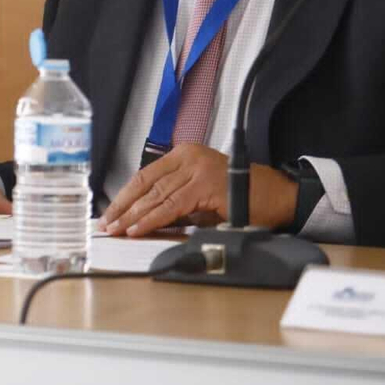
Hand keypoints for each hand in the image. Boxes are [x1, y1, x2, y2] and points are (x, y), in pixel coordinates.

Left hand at [99, 143, 296, 236]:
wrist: (278, 196)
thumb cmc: (242, 195)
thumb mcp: (200, 196)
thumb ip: (174, 203)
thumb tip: (144, 219)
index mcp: (184, 155)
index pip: (144, 176)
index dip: (124, 196)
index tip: (110, 213)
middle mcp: (188, 157)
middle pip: (145, 184)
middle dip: (123, 207)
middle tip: (106, 224)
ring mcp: (197, 169)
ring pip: (156, 195)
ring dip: (133, 216)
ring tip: (117, 230)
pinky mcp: (206, 185)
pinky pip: (172, 206)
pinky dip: (152, 219)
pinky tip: (138, 228)